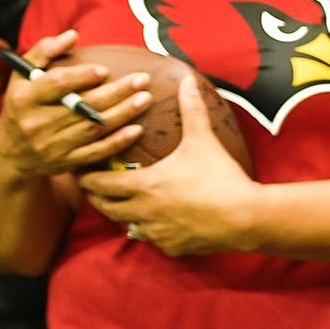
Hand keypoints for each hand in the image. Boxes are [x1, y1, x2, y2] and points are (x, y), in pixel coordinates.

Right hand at [0, 28, 152, 180]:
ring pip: (93, 128)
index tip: (105, 69)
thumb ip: (43, 52)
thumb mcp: (22, 76)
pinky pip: (97, 152)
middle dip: (115, 92)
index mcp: (25, 97)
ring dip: (123, 114)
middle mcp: (38, 122)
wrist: (13, 153)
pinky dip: (118, 141)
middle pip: (82, 106)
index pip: (56, 84)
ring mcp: (54, 145)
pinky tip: (137, 129)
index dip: (81, 76)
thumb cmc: (21, 105)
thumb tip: (72, 35)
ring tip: (145, 98)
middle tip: (141, 79)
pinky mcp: (68, 162)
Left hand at [75, 77, 257, 256]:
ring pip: (128, 227)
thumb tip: (188, 80)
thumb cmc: (221, 178)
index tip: (81, 171)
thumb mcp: (203, 140)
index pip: (98, 185)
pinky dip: (154, 232)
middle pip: (106, 209)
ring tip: (129, 204)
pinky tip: (162, 222)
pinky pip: (155, 241)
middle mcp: (144, 212)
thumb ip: (191, 109)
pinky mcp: (174, 248)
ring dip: (126, 216)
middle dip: (98, 198)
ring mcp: (158, 233)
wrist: (247, 217)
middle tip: (99, 188)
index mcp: (144, 185)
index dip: (85, 178)